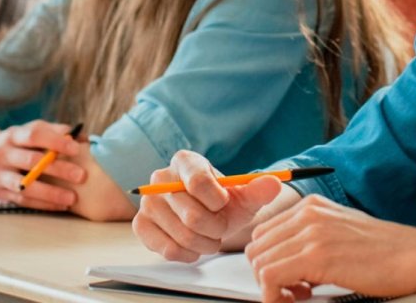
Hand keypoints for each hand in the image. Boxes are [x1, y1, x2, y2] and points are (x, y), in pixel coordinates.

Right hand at [0, 121, 85, 211]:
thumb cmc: (9, 146)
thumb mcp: (24, 133)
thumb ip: (51, 132)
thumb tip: (81, 134)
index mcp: (12, 135)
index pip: (34, 135)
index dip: (55, 140)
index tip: (76, 147)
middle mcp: (2, 153)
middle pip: (32, 161)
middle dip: (59, 168)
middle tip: (82, 175)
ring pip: (26, 185)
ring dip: (51, 192)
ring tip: (73, 198)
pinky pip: (22, 201)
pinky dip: (42, 204)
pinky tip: (60, 206)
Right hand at [133, 150, 285, 261]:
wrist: (206, 217)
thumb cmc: (223, 204)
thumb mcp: (244, 196)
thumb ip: (259, 189)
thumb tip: (274, 183)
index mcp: (185, 161)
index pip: (199, 182)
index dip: (218, 201)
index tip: (224, 203)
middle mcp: (160, 177)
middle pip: (192, 215)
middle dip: (215, 228)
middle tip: (220, 227)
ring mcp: (148, 202)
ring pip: (183, 235)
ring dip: (205, 243)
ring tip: (209, 236)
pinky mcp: (141, 225)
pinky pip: (168, 249)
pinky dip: (188, 253)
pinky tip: (193, 246)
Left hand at [245, 195, 415, 302]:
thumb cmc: (387, 251)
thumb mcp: (342, 232)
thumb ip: (312, 237)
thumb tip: (286, 260)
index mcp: (312, 206)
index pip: (264, 232)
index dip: (270, 261)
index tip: (289, 279)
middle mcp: (307, 214)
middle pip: (257, 248)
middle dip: (267, 274)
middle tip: (294, 290)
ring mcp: (311, 233)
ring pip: (260, 263)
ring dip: (272, 287)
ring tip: (300, 295)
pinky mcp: (317, 256)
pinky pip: (271, 278)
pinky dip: (275, 296)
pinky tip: (299, 299)